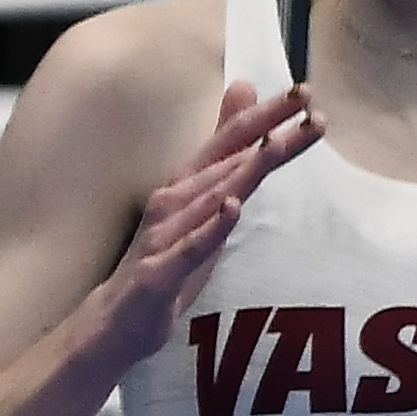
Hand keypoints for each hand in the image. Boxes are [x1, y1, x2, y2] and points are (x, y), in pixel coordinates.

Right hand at [91, 82, 312, 374]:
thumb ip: (223, 157)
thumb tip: (241, 96)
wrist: (111, 323)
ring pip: (209, 197)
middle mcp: (173, 201)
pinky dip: (211, 227)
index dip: (267, 116)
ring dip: (243, 170)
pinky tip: (232, 207)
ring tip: (276, 143)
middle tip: (305, 102)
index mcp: (186, 185)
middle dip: (265, 128)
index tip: (304, 92)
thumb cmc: (163, 262)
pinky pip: (189, 248)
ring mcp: (164, 235)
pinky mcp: (158, 273)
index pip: (230, 141)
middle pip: (225, 159)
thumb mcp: (200, 208)